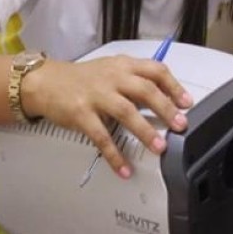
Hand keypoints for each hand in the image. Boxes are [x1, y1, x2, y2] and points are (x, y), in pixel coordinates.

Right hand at [21, 56, 192, 177]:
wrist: (45, 82)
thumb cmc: (83, 78)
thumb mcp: (112, 69)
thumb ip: (136, 79)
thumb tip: (166, 97)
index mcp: (123, 66)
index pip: (155, 70)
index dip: (173, 86)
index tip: (186, 102)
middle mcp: (112, 78)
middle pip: (145, 90)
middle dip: (166, 109)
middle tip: (180, 125)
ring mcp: (96, 95)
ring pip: (126, 112)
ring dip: (145, 131)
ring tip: (159, 147)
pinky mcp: (81, 114)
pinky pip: (101, 136)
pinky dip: (114, 154)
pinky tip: (124, 168)